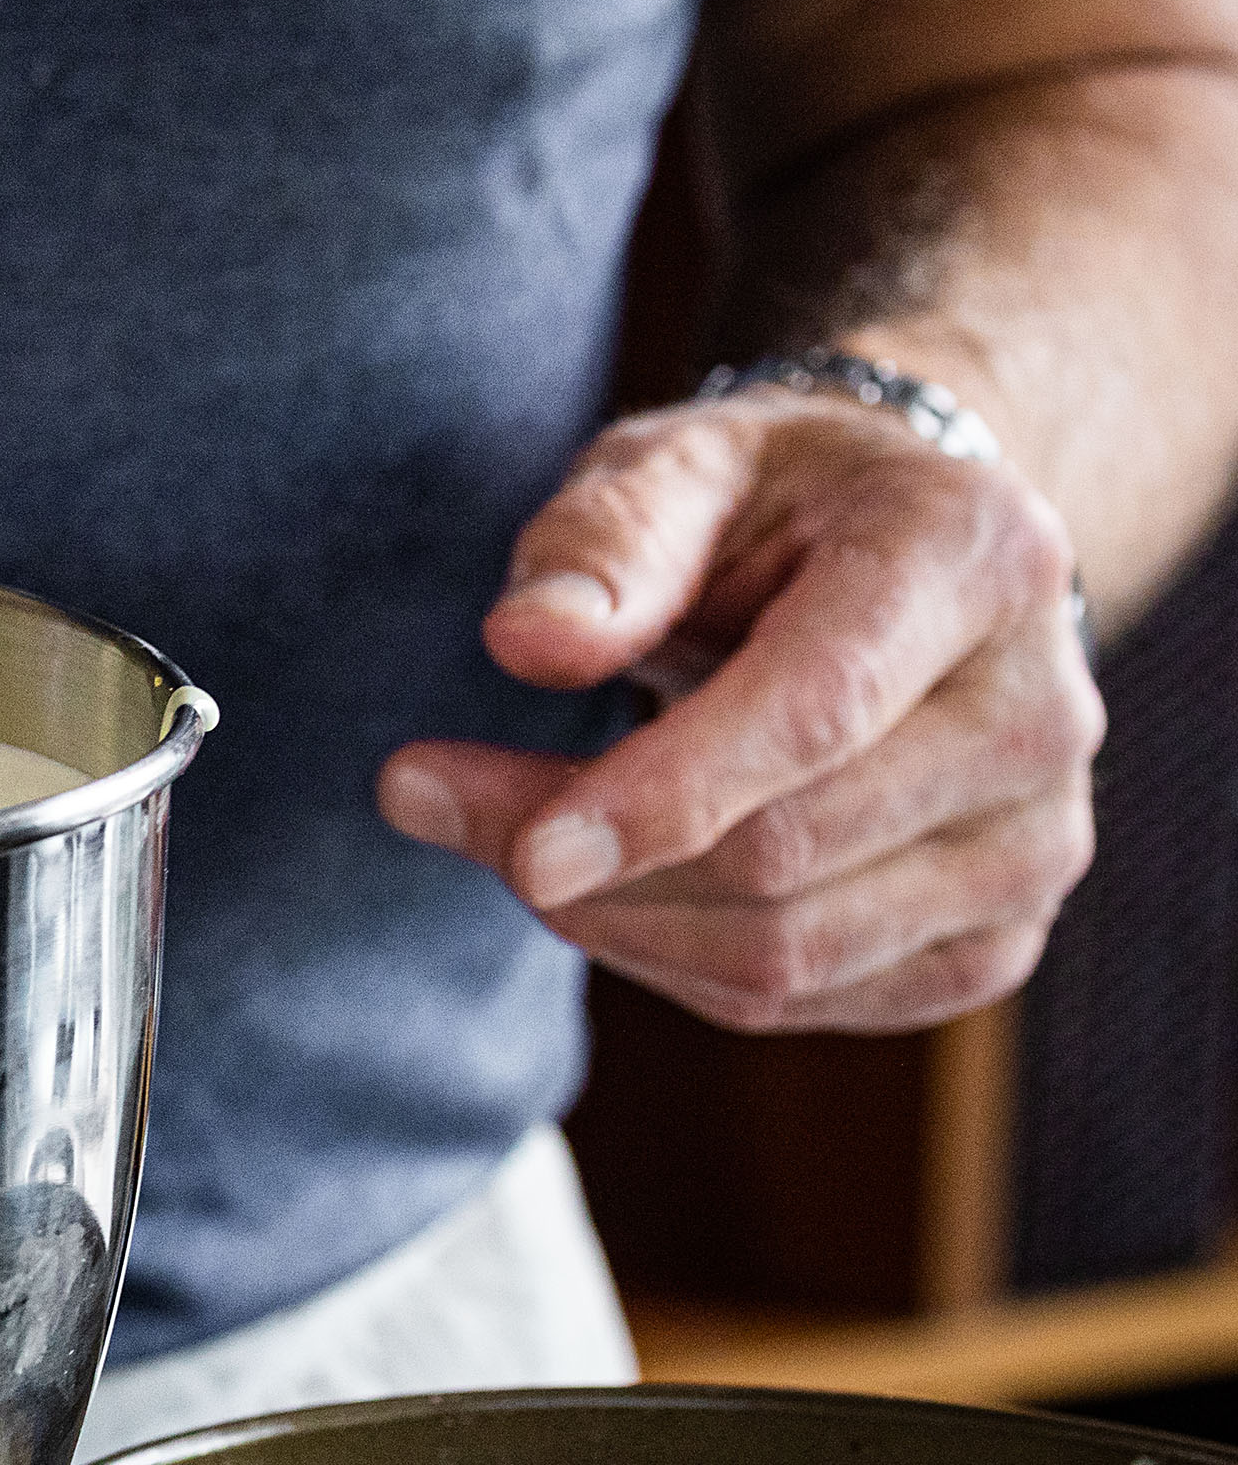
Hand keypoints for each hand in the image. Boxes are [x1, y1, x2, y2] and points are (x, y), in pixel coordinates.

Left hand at [375, 389, 1102, 1031]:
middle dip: (583, 854)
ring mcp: (1036, 841)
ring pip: (790, 952)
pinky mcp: (994, 935)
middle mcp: (1041, 711)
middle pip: (787, 852)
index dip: (661, 796)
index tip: (519, 847)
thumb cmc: (772, 503)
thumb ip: (603, 542)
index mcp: (975, 558)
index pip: (816, 713)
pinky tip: (602, 883)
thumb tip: (528, 645)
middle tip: (424, 793)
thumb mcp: (677, 464)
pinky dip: (668, 959)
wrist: (901, 555)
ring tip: (496, 832)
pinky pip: (808, 1000)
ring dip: (607, 918)